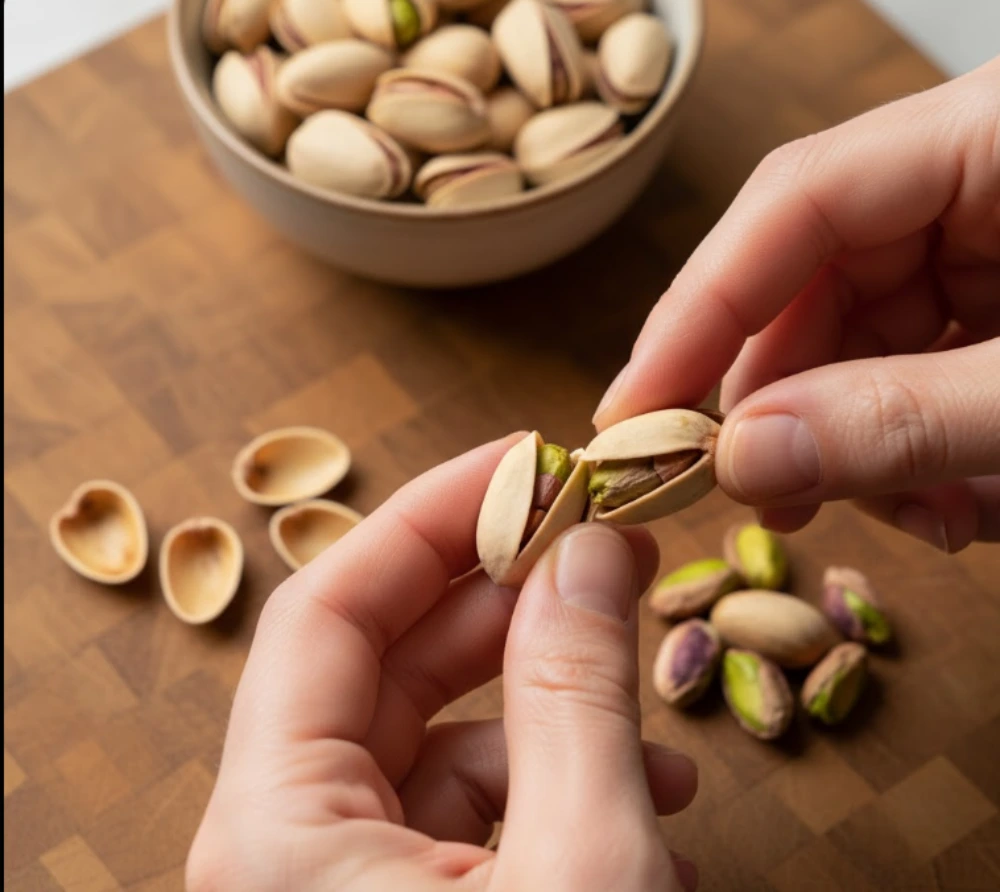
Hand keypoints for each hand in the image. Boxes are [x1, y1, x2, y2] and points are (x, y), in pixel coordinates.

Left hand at [187, 437, 698, 891]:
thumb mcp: (579, 867)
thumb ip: (577, 699)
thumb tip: (589, 555)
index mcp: (277, 834)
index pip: (328, 611)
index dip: (430, 516)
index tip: (525, 463)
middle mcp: (288, 852)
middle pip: (388, 666)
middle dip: (509, 604)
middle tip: (605, 553)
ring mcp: (345, 885)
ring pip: (442, 742)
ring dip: (557, 716)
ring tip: (656, 735)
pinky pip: (469, 817)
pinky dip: (557, 796)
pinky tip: (648, 813)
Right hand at [593, 57, 999, 551]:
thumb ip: (908, 420)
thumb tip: (745, 461)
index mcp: (994, 133)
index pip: (794, 200)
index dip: (699, 310)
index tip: (634, 414)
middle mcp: (972, 177)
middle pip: (813, 279)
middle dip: (784, 404)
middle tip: (761, 498)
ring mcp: (990, 239)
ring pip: (859, 339)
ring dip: (857, 445)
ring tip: (909, 516)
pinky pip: (915, 368)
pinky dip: (916, 448)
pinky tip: (949, 502)